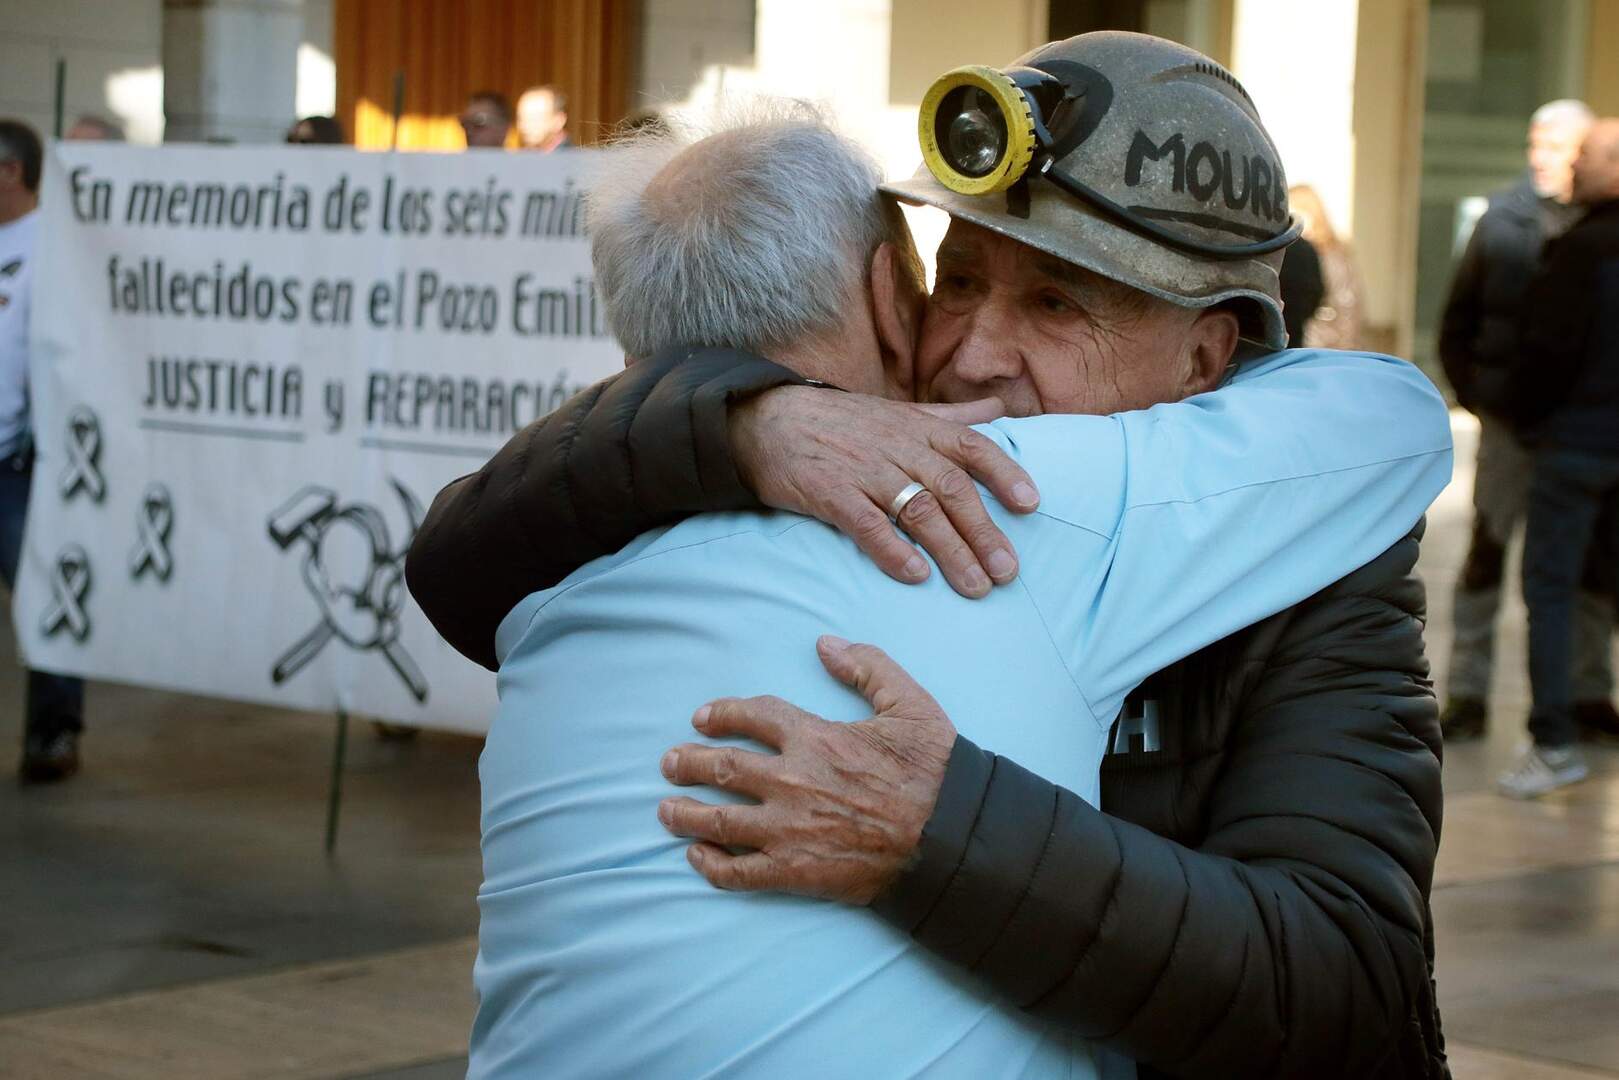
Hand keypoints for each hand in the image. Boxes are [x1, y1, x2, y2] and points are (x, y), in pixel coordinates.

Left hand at [657, 636, 956, 904]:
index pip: (751, 717)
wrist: (952, 840)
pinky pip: (738, 872)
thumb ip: (868, 667)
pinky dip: (711, 865)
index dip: (721, 715)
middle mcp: (791, 781)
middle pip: (721, 768)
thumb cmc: (934, 772)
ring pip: (718, 820)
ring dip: (685, 814)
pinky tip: (696, 857)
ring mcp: (788, 829)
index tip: (702, 720)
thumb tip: (825, 644)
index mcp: (815, 737)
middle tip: (669, 763)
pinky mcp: (794, 871)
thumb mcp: (910, 704)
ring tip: (665, 810)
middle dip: (687, 764)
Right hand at [729, 386, 1039, 597]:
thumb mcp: (900, 411)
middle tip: (1008, 572)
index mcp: (918, 428)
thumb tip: (1001, 410)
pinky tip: (915, 576)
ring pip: (918, 510)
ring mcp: (864, 469)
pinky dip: (893, 550)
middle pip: (951, 489)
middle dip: (984, 531)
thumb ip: (952, 416)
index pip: (971, 447)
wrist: (766, 420)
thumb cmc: (841, 422)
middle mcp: (897, 447)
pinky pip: (866, 523)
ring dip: (951, 551)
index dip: (1005, 474)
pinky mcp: (830, 492)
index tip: (1031, 505)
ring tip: (975, 587)